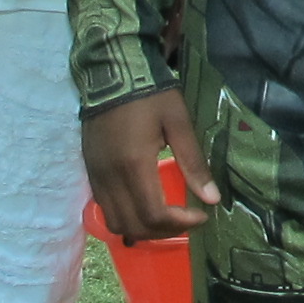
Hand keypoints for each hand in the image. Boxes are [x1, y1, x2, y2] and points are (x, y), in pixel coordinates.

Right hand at [83, 89, 215, 243]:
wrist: (110, 71)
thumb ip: (193, 163)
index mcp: (134, 165)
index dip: (181, 223)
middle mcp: (110, 177)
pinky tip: (144, 204)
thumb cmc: (150, 94)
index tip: (202, 214)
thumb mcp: (178, 123)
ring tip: (166, 217)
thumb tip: (213, 199)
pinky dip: (126, 216)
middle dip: (164, 231)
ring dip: (142, 228)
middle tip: (187, 219)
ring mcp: (96, 175)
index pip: (154, 215)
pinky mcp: (90, 171)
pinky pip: (104, 208)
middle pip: (134, 226)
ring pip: (115, 222)